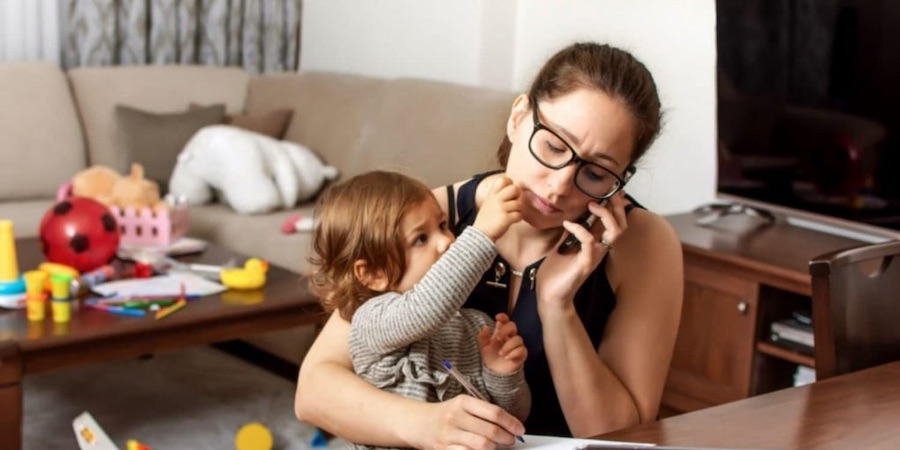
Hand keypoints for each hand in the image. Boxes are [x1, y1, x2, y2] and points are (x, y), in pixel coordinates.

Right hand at [411, 395, 524, 449]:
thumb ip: (484, 413)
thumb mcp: (463, 405)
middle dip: (506, 438)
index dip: (511, 423)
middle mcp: (455, 417)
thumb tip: (511, 426)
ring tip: (497, 446)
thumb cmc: (446, 414)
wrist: (418, 423)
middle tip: (511, 440)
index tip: (520, 429)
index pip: (494, 413)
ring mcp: (449, 435)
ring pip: (482, 446)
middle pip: (490, 431)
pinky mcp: (443, 449)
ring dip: (495, 448)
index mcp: (463, 402)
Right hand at [473, 176, 521, 240]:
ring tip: (512, 214)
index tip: (510, 193)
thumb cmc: (486, 220)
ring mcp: (501, 208)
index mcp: (492, 194)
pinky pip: (519, 215)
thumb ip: (498, 195)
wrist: (480, 235)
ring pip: (519, 204)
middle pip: (515, 188)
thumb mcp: (488, 203)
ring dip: (518, 210)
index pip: (503, 179)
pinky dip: (518, 218)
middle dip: (518, 196)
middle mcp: (496, 199)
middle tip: (515, 203)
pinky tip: (513, 221)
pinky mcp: (505, 218)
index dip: (510, 184)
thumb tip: (515, 189)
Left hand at [478, 313, 526, 374]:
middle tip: (497, 338)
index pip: (505, 321)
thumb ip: (483, 337)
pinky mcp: (521, 354)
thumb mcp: (483, 346)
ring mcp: (517, 345)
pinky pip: (522, 350)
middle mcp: (510, 336)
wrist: (495, 371)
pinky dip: (514, 353)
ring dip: (508, 346)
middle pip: (513, 326)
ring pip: (518, 339)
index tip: (497, 317)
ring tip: (500, 353)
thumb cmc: (490, 356)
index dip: (503, 317)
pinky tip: (506, 357)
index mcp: (501, 332)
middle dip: (505, 330)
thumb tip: (485, 327)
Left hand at [537, 192, 628, 311]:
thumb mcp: (564, 245)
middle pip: (620, 226)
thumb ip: (573, 231)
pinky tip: (568, 224)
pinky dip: (579, 229)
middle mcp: (599, 249)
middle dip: (616, 207)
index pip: (614, 222)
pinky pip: (589, 242)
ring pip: (614, 233)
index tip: (611, 191)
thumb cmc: (556, 271)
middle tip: (606, 195)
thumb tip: (573, 214)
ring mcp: (594, 256)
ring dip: (605, 215)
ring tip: (592, 205)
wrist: (549, 293)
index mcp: (596, 244)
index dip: (616, 206)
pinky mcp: (585, 264)